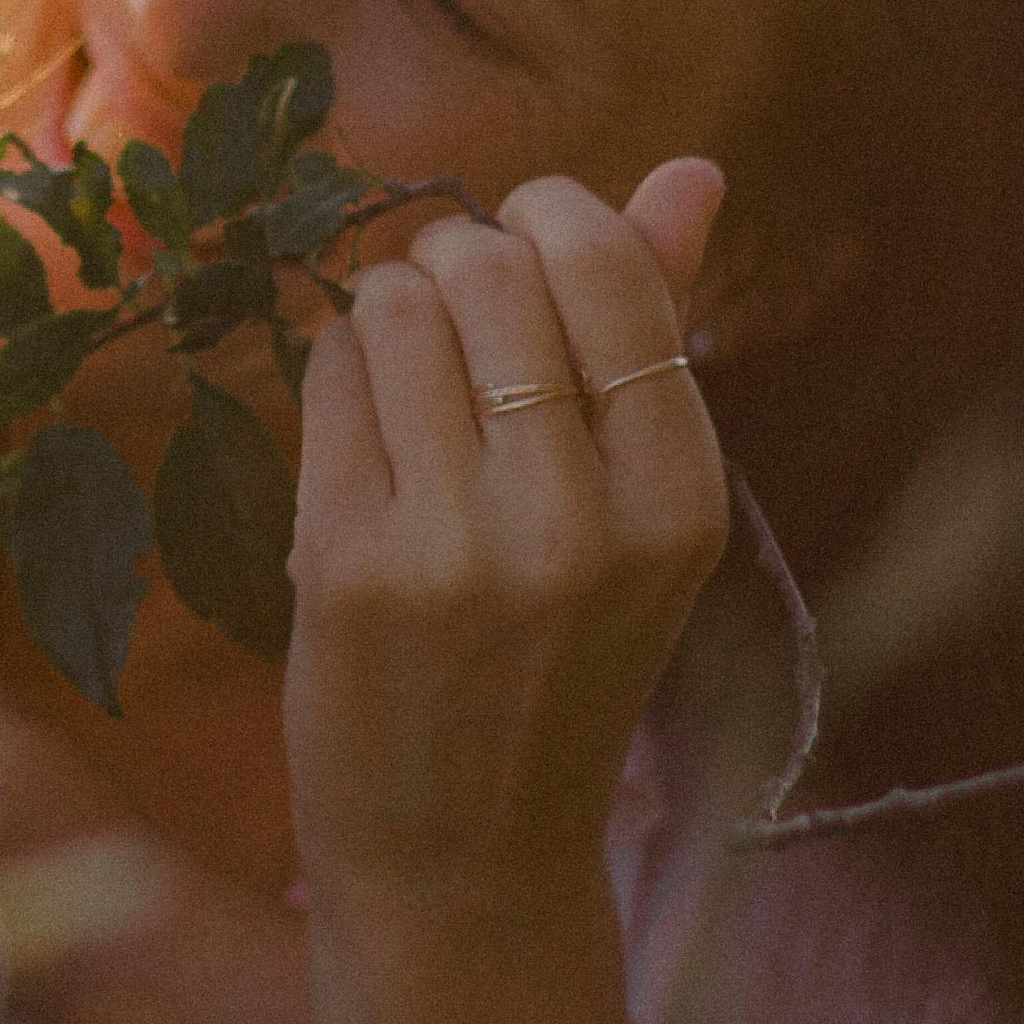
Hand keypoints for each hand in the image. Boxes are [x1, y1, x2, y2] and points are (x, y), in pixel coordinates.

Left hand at [285, 163, 728, 913]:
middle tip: (456, 323)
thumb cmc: (558, 656)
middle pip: (491, 268)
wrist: (464, 853)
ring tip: (411, 382)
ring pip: (400, 304)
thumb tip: (691, 171)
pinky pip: (332, 372)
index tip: (529, 259)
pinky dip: (342, 370)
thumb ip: (659, 326)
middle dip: (459, 260)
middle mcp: (579, 521)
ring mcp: (457, 545)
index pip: (606, 269)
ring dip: (393, 309)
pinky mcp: (346, 563)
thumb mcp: (642, 511)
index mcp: (679, 500)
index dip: (548, 227)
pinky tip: (364, 433)